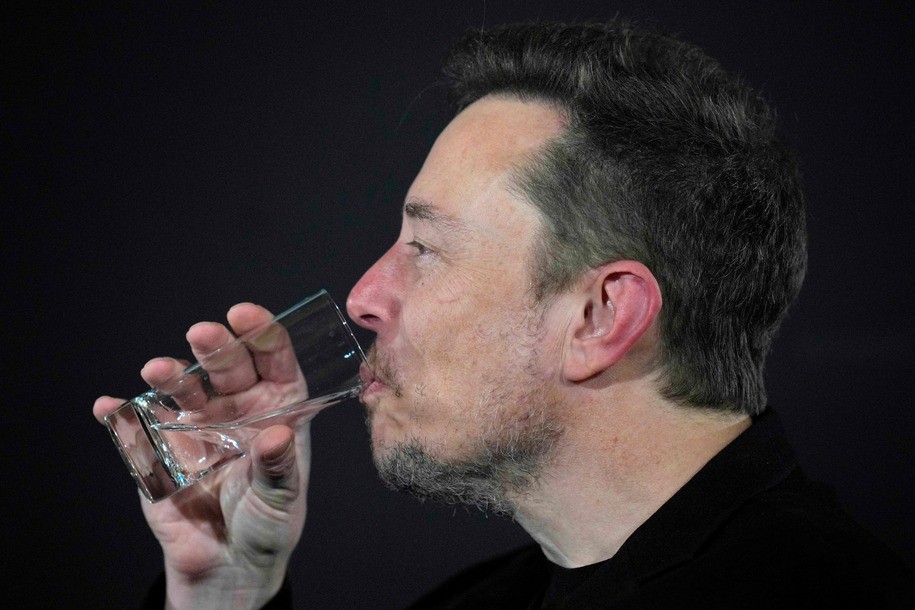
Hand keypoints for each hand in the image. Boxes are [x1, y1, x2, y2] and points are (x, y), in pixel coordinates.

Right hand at [93, 303, 308, 608]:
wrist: (227, 563)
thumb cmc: (267, 522)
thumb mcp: (282, 497)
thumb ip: (278, 468)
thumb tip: (278, 437)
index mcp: (276, 407)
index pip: (273, 360)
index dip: (262, 334)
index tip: (246, 316)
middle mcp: (236, 406)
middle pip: (226, 365)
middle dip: (215, 346)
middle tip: (203, 335)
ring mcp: (195, 423)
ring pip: (181, 387)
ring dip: (170, 374)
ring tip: (158, 370)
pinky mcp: (159, 447)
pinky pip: (136, 425)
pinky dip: (119, 414)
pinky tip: (107, 406)